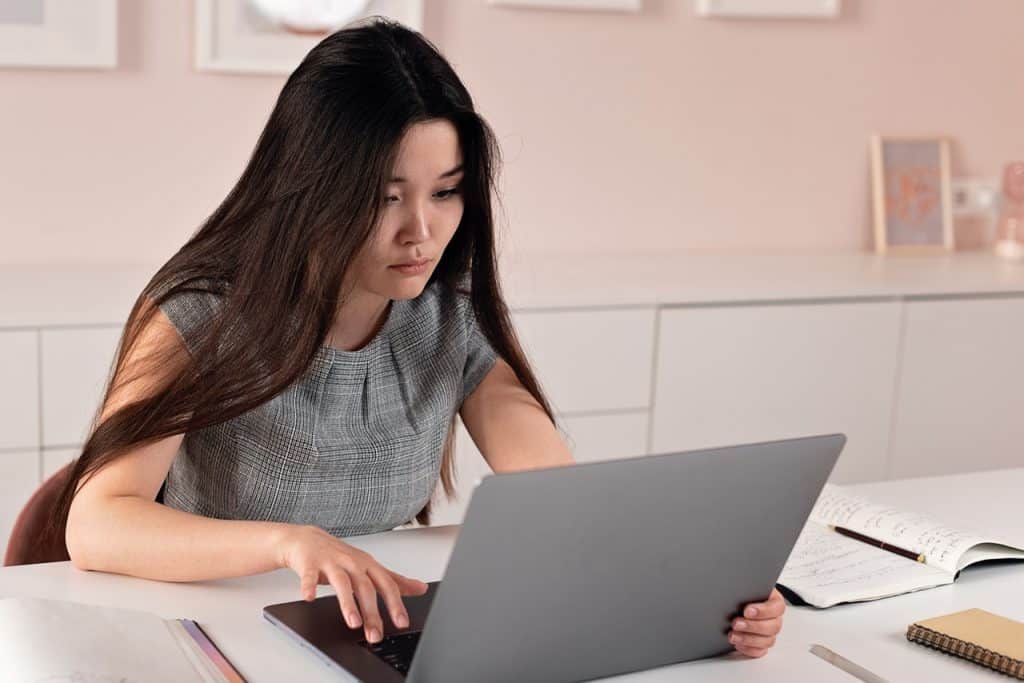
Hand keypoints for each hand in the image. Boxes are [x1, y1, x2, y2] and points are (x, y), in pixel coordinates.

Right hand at [276, 524, 428, 643]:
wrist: (308, 539)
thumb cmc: (341, 556)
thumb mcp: (370, 566)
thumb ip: (394, 580)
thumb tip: (421, 588)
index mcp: (368, 565)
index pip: (387, 585)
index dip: (395, 604)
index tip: (402, 623)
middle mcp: (352, 563)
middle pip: (365, 587)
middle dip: (372, 613)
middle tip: (375, 635)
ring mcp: (331, 562)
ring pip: (341, 583)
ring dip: (348, 603)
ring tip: (353, 622)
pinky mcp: (310, 563)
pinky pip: (309, 576)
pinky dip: (309, 587)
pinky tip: (310, 598)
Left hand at [727, 587, 784, 657]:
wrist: (735, 602)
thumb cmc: (744, 592)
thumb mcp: (746, 586)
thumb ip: (746, 588)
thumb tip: (737, 588)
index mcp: (774, 601)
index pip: (777, 607)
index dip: (763, 611)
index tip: (747, 611)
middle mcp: (775, 618)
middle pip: (773, 626)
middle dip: (752, 626)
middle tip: (735, 623)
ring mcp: (769, 633)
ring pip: (767, 641)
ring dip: (749, 639)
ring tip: (732, 635)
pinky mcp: (761, 644)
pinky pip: (760, 651)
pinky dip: (748, 649)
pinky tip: (737, 644)